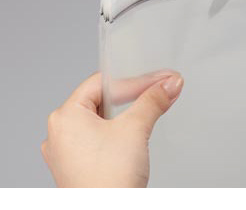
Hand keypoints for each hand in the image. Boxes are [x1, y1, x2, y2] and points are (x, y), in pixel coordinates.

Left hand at [41, 70, 183, 186]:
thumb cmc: (107, 182)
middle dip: (134, 95)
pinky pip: (99, 139)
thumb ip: (153, 100)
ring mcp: (66, 152)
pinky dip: (119, 132)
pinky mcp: (77, 168)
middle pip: (102, 99)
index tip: (160, 79)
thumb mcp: (136, 129)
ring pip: (102, 119)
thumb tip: (169, 84)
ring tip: (150, 110)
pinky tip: (135, 134)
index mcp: (65, 116)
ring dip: (129, 113)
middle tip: (159, 90)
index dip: (135, 79)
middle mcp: (60, 132)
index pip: (103, 83)